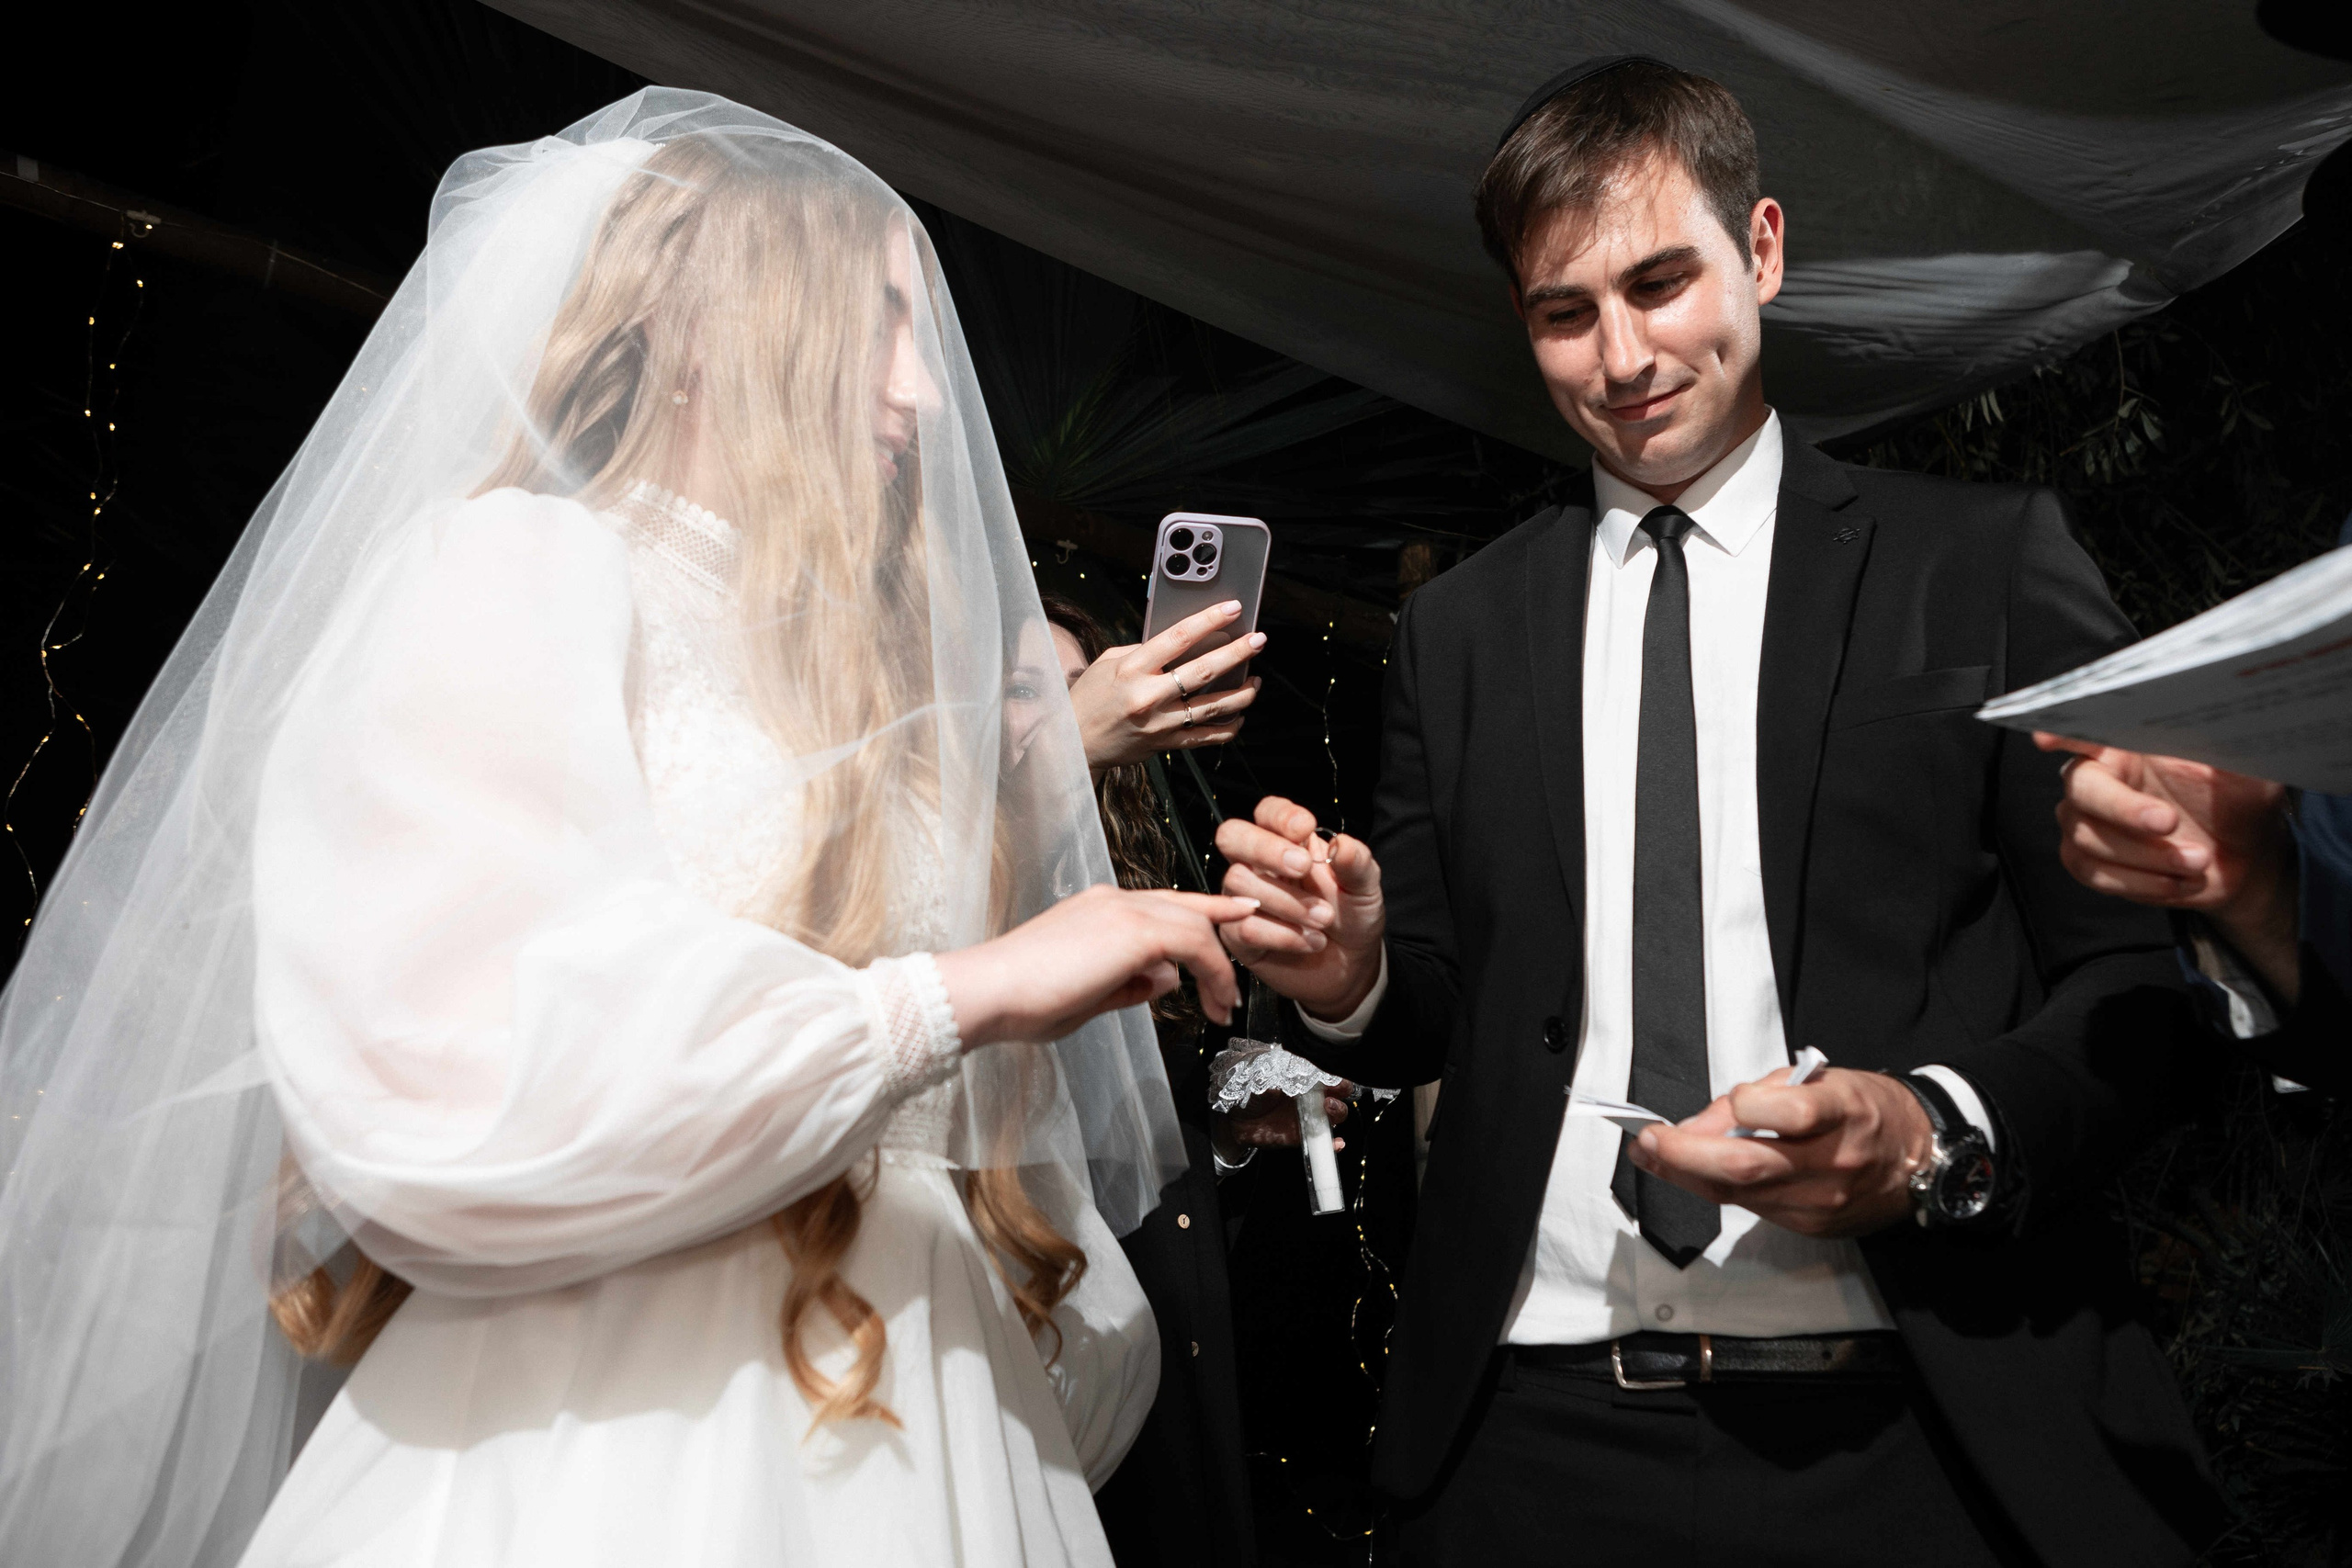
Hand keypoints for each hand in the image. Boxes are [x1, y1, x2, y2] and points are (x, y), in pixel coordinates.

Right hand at [934, 885, 1258, 1048]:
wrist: (990, 991)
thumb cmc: (1022, 1001)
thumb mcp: (1086, 995)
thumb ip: (1129, 985)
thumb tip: (1166, 979)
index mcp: (1098, 909)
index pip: (1163, 904)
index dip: (1204, 909)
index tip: (1237, 915)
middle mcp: (1114, 900)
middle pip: (1188, 908)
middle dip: (1220, 941)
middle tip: (1235, 983)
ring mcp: (1124, 909)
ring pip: (1196, 925)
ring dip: (1219, 968)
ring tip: (1224, 1007)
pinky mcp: (1135, 930)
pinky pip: (1195, 944)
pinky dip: (1214, 973)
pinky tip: (1215, 1003)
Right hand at [1068, 601, 1264, 769]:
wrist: (1075, 741)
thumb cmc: (1090, 697)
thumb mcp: (1108, 663)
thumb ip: (1143, 650)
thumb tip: (1182, 640)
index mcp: (1132, 668)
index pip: (1178, 638)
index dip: (1209, 621)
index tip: (1232, 609)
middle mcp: (1149, 695)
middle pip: (1204, 670)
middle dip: (1238, 652)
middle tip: (1259, 640)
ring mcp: (1160, 723)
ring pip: (1215, 707)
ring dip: (1243, 692)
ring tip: (1256, 680)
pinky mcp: (1167, 744)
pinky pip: (1208, 737)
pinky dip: (1230, 727)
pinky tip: (1239, 714)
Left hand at [1212, 1082, 1354, 1163]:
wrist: (1232, 1117)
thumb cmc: (1246, 1091)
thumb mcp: (1257, 1078)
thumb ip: (1269, 1080)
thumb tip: (1277, 1087)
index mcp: (1301, 1076)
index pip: (1325, 1072)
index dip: (1333, 1073)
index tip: (1332, 1076)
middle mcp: (1309, 1095)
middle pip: (1338, 1092)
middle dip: (1341, 1091)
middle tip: (1331, 1092)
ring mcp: (1307, 1116)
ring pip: (1334, 1115)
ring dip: (1338, 1112)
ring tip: (1328, 1109)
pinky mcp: (1302, 1135)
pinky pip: (1322, 1140)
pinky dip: (1332, 1144)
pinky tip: (1336, 1143)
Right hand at [1214, 796, 1384, 1018]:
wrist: (1351, 967)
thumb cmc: (1353, 918)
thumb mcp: (1365, 888)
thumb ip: (1356, 863)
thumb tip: (1342, 843)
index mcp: (1288, 843)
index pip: (1267, 812)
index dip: (1279, 815)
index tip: (1305, 828)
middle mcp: (1259, 865)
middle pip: (1232, 836)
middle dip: (1264, 849)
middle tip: (1302, 867)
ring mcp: (1244, 899)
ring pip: (1238, 882)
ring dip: (1286, 902)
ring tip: (1323, 920)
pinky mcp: (1237, 935)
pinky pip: (1242, 926)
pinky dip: (1282, 935)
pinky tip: (1310, 941)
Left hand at [1627, 1067, 1932, 1238]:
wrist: (1916, 1158)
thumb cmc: (1863, 1110)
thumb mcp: (1819, 1081)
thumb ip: (1759, 1097)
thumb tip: (1697, 1125)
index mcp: (1844, 1111)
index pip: (1791, 1112)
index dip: (1746, 1105)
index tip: (1726, 1099)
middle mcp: (1835, 1160)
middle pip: (1747, 1167)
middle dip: (1683, 1155)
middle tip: (1647, 1141)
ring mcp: (1822, 1200)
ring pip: (1738, 1193)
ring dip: (1686, 1174)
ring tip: (1654, 1153)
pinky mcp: (1812, 1225)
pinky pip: (1752, 1207)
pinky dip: (1718, 1187)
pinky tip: (1697, 1171)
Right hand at [2035, 733, 2299, 1000]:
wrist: (2245, 857)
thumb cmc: (2239, 801)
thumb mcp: (2242, 769)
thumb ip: (2222, 746)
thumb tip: (2213, 720)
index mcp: (2126, 744)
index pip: (2084, 732)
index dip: (2061, 734)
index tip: (2046, 739)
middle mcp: (2097, 778)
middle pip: (2082, 789)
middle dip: (2124, 810)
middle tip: (2169, 822)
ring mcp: (2086, 821)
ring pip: (2088, 837)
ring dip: (2148, 856)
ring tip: (2199, 861)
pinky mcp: (2089, 861)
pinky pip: (2095, 873)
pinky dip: (2140, 881)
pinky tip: (2179, 881)